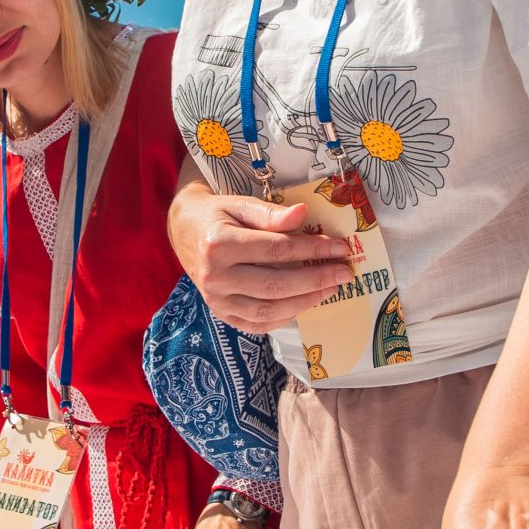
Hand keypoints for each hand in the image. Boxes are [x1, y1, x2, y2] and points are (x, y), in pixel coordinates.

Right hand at [166, 185, 356, 332]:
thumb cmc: (217, 215)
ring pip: (268, 310)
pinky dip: (285, 317)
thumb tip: (302, 215)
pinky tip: (305, 303)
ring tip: (330, 288)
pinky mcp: (221, 313)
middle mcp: (214, 276)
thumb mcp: (240, 204)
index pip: (276, 250)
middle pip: (275, 284)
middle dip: (316, 279)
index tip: (341, 247)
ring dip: (305, 301)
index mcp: (218, 244)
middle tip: (344, 272)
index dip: (312, 249)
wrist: (184, 231)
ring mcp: (216, 300)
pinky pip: (258, 324)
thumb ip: (270, 214)